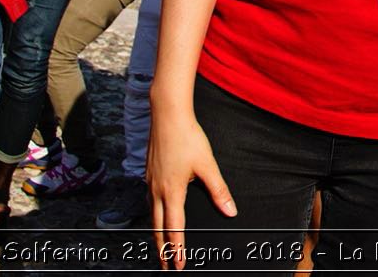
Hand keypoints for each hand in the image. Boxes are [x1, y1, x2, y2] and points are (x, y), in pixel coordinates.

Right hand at [150, 111, 235, 270]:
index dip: (177, 249)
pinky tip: (156, 213)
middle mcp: (156, 190)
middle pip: (157, 227)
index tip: (178, 265)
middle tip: (165, 265)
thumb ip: (218, 191)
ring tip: (160, 245)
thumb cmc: (187, 137)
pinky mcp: (148, 173)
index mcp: (171, 192)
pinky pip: (148, 201)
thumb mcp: (207, 165)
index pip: (174, 228)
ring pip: (150, 214)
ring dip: (156, 232)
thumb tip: (230, 211)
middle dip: (162, 248)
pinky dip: (152, 214)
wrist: (167, 115)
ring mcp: (149, 182)